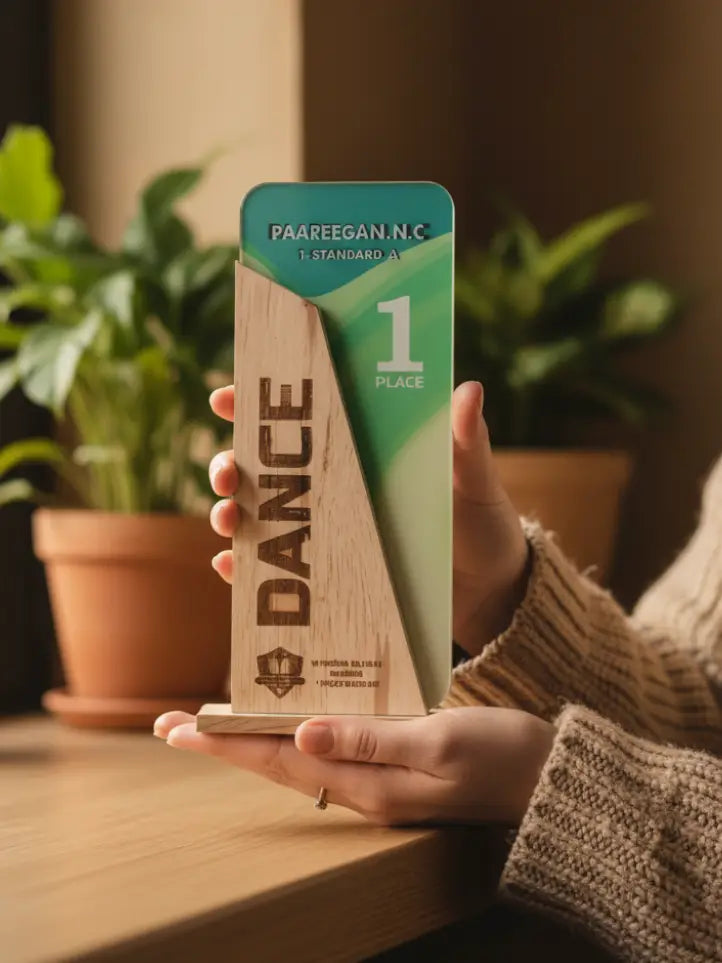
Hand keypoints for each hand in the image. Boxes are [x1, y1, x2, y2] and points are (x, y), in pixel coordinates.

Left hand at [154, 706, 553, 824]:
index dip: (227, 745)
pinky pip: (331, 750)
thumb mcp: (441, 740)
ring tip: (219, 720)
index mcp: (369, 784)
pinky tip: (291, 716)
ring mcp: (379, 782)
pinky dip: (299, 731)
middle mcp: (365, 788)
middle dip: (226, 743)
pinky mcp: (394, 769)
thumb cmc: (505, 756)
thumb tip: (302, 733)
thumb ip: (371, 739)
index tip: (177, 730)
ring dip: (256, 738)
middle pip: (278, 762)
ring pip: (300, 757)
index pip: (280, 761)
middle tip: (175, 726)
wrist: (553, 782)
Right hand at [208, 380, 528, 654]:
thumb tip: (469, 389)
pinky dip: (245, 571)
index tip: (227, 398)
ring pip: (258, 517)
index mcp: (362, 451)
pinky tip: (231, 570)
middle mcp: (334, 489)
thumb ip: (466, 441)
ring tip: (230, 521)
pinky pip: (274, 573)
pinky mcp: (328, 578)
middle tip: (228, 472)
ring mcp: (327, 534)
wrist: (491, 596)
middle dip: (229, 464)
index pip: (301, 421)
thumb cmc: (482, 526)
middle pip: (263, 468)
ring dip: (230, 515)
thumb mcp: (474, 482)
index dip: (257, 405)